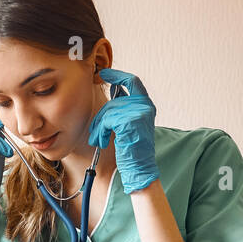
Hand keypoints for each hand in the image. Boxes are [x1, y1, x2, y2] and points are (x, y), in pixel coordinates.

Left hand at [87, 67, 159, 193]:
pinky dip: (101, 131)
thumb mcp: (130, 124)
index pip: (132, 81)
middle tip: (95, 131)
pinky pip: (107, 120)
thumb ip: (123, 109)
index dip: (117, 75)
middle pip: (114, 101)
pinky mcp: (130, 122)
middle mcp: (145, 106)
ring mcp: (139, 113)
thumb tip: (109, 98)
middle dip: (101, 117)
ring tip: (99, 139)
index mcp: (146, 105)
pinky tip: (102, 141)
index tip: (104, 73)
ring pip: (108, 112)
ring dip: (99, 127)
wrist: (139, 168)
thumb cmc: (132, 150)